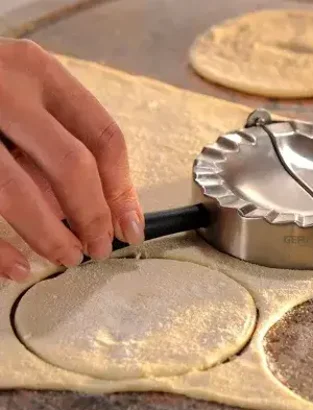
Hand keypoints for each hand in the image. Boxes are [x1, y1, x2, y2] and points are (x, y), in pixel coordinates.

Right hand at [0, 39, 143, 281]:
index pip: (103, 136)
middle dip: (93, 216)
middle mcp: (2, 87)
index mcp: (37, 71)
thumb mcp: (21, 100)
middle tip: (99, 248)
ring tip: (67, 258)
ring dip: (50, 235)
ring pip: (18, 189)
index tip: (130, 227)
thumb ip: (56, 146)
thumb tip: (105, 211)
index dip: (122, 190)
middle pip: (71, 163)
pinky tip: (16, 266)